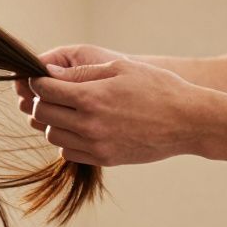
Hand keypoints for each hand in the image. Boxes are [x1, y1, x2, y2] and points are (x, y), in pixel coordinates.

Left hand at [26, 58, 213, 165]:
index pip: (43, 90)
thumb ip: (80, 73)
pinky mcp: (103, 158)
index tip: (43, 78)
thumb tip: (47, 72)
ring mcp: (96, 144)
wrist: (188, 121)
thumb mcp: (119, 69)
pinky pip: (67, 151)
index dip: (38, 81)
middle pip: (41, 113)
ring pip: (51, 135)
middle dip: (41, 100)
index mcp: (91, 97)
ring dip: (53, 121)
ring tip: (69, 110)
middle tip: (54, 93)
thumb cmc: (157, 88)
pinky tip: (81, 127)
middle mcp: (89, 123)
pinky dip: (67, 139)